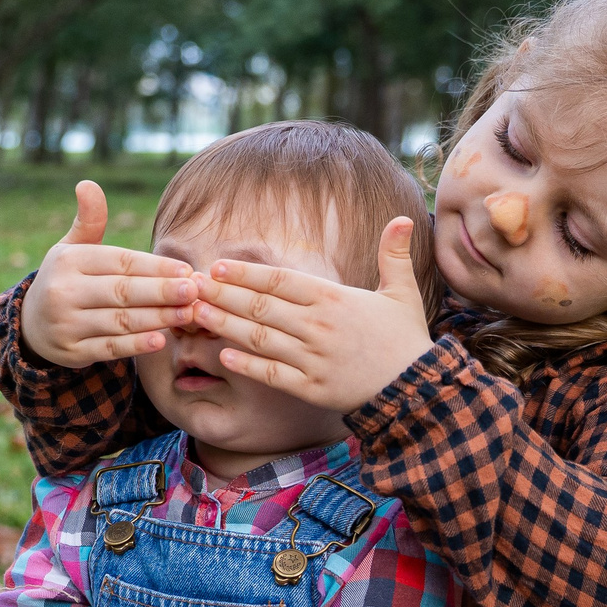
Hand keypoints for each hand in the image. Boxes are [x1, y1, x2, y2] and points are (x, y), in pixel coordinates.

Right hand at [20, 180, 199, 367]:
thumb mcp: (71, 248)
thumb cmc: (66, 279)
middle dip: (162, 291)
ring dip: (158, 318)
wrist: (32, 326)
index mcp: (69, 261)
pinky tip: (162, 341)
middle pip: (122, 291)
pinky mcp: (72, 352)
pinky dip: (136, 345)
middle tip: (195, 290)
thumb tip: (88, 184)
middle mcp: (64, 292)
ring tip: (189, 314)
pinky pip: (110, 348)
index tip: (187, 270)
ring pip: (120, 321)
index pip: (119, 262)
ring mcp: (67, 324)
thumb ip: (89, 221)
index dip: (155, 266)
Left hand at [187, 217, 434, 413]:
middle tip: (190, 286)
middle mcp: (318, 326)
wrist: (416, 390)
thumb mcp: (402, 293)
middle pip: (260, 306)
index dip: (245, 272)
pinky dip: (245, 365)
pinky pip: (271, 375)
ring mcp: (313, 359)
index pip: (280, 280)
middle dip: (222, 294)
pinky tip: (221, 356)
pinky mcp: (311, 389)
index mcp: (333, 299)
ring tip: (196, 314)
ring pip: (258, 338)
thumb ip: (393, 255)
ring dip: (224, 324)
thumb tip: (402, 217)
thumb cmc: (405, 340)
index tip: (217, 266)